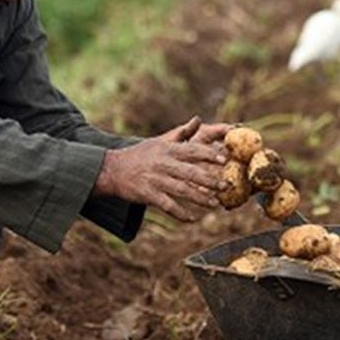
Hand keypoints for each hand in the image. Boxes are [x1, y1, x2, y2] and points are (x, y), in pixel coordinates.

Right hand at [93, 117, 229, 221]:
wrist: (112, 170)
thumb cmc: (140, 155)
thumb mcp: (159, 141)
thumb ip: (181, 133)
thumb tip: (198, 119)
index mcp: (168, 150)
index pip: (193, 151)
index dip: (210, 155)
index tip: (225, 160)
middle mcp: (163, 164)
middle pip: (191, 172)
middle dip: (211, 180)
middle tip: (227, 186)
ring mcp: (156, 180)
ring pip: (182, 190)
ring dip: (200, 198)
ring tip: (215, 204)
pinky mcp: (148, 195)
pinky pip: (168, 206)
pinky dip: (181, 214)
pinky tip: (192, 219)